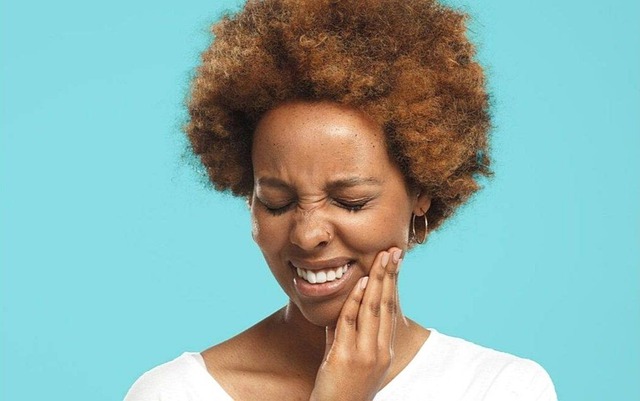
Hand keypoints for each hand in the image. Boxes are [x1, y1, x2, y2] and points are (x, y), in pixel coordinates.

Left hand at [309, 247, 402, 400]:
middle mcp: (379, 352)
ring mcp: (365, 355)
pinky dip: (356, 300)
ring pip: (373, 310)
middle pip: (386, 306)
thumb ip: (345, 334)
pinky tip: (360, 282)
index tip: (395, 262)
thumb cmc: (339, 389)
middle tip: (393, 251)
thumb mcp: (347, 358)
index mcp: (384, 352)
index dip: (393, 285)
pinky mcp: (346, 358)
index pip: (391, 310)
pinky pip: (351, 323)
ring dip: (377, 281)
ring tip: (382, 258)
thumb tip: (342, 312)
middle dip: (389, 276)